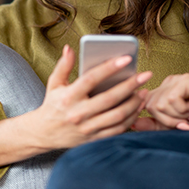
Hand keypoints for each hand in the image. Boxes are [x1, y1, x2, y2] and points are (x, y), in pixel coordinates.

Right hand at [21, 44, 151, 150]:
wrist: (43, 134)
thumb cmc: (52, 104)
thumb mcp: (54, 83)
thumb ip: (63, 65)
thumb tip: (70, 48)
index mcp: (68, 97)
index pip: (91, 79)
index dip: (110, 68)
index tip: (127, 58)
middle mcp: (78, 113)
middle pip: (110, 98)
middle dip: (131, 85)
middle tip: (146, 75)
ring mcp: (86, 128)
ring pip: (117, 116)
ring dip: (134, 103)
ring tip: (144, 91)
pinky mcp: (93, 139)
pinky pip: (117, 130)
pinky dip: (130, 119)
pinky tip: (137, 108)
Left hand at [131, 73, 188, 131]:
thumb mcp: (175, 126)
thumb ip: (155, 124)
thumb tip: (133, 123)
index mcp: (163, 92)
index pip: (144, 105)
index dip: (155, 120)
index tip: (176, 125)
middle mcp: (167, 83)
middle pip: (150, 105)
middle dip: (166, 121)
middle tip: (184, 123)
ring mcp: (176, 79)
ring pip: (159, 103)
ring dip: (176, 116)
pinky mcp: (186, 79)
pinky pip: (172, 99)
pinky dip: (182, 110)